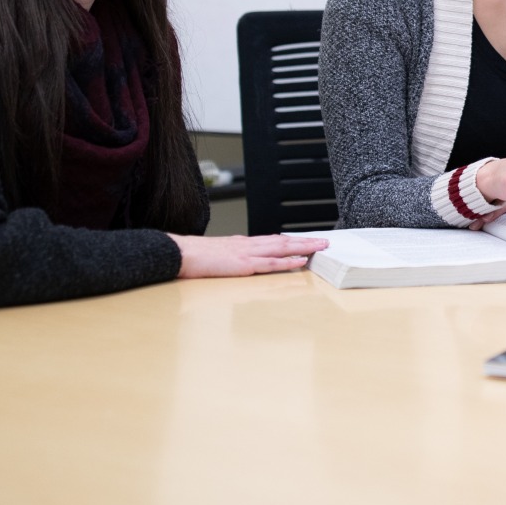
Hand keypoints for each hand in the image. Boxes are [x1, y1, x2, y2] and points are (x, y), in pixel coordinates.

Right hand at [172, 233, 325, 277]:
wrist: (181, 253)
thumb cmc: (195, 256)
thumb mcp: (219, 254)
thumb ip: (233, 256)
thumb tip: (242, 261)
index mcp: (243, 244)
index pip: (273, 240)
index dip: (292, 240)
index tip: (306, 240)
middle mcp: (249, 245)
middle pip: (284, 241)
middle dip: (305, 241)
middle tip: (325, 240)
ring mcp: (248, 254)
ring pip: (282, 248)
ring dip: (304, 247)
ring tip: (321, 246)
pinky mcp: (244, 265)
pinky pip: (270, 263)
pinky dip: (287, 262)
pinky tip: (300, 261)